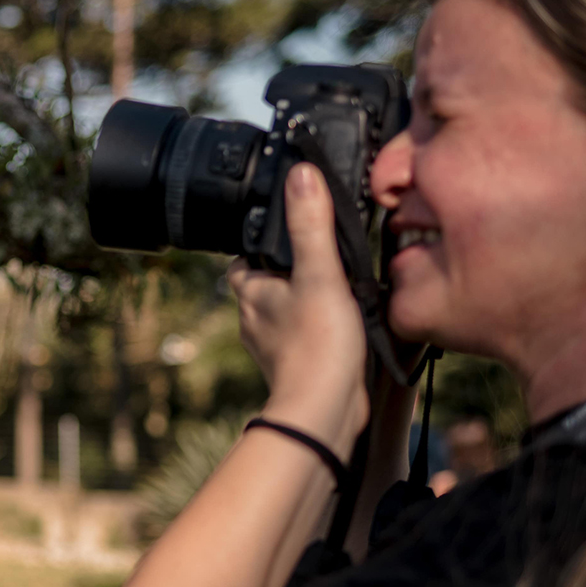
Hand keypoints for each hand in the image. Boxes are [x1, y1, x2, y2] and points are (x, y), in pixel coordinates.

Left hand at [227, 162, 369, 452]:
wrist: (325, 411)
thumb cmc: (317, 346)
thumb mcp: (320, 273)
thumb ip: (310, 224)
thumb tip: (300, 175)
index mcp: (250, 292)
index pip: (242, 256)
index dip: (258, 239)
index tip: (282, 224)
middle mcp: (255, 317)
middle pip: (264, 281)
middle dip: (287, 267)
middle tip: (319, 252)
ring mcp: (274, 343)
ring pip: (284, 308)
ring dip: (305, 296)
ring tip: (337, 283)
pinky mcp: (296, 362)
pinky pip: (303, 333)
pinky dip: (319, 323)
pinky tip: (342, 320)